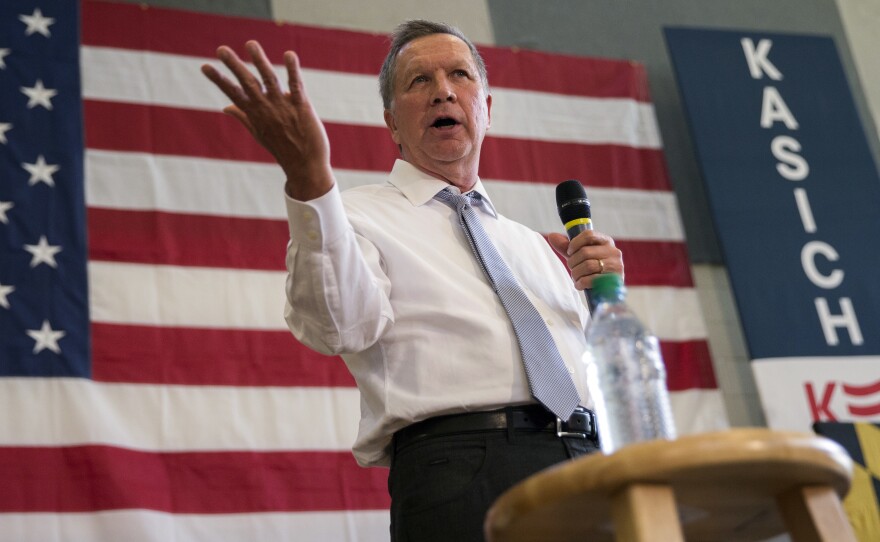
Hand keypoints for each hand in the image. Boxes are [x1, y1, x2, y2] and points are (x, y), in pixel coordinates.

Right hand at [201, 40, 333, 199]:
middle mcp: (266, 109)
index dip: (219, 80)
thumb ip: (243, 116)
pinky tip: (289, 54)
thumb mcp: (258, 133)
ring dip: (260, 61)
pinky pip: (296, 85)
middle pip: (248, 84)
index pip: (233, 93)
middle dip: (234, 66)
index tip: (204, 66)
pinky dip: (292, 70)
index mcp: (255, 114)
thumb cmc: (283, 148)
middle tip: (220, 49)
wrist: (305, 167)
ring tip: (250, 44)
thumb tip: (226, 107)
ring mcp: (283, 107)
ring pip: (269, 80)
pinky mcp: (302, 107)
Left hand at [547, 231, 623, 289]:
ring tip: (576, 278)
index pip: (589, 235)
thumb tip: (551, 236)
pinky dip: (581, 283)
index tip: (569, 252)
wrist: (608, 291)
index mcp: (606, 242)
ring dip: (576, 273)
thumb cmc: (593, 270)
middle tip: (572, 268)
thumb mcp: (580, 256)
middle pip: (585, 252)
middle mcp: (613, 252)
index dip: (574, 243)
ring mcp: (616, 266)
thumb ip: (566, 246)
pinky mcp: (614, 280)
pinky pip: (592, 279)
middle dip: (573, 262)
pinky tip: (580, 285)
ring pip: (588, 265)